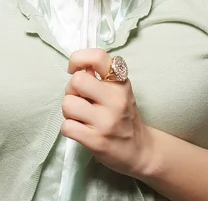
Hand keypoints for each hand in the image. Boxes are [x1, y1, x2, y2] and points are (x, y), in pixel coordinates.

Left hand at [61, 48, 152, 177]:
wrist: (140, 151)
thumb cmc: (124, 117)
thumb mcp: (120, 91)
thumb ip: (101, 77)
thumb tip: (78, 67)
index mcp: (120, 82)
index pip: (98, 57)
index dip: (78, 58)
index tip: (74, 69)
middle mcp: (116, 99)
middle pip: (77, 80)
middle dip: (71, 90)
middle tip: (79, 99)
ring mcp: (107, 121)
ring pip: (68, 104)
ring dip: (69, 111)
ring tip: (80, 116)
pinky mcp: (97, 141)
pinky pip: (67, 126)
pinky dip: (69, 128)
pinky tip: (80, 130)